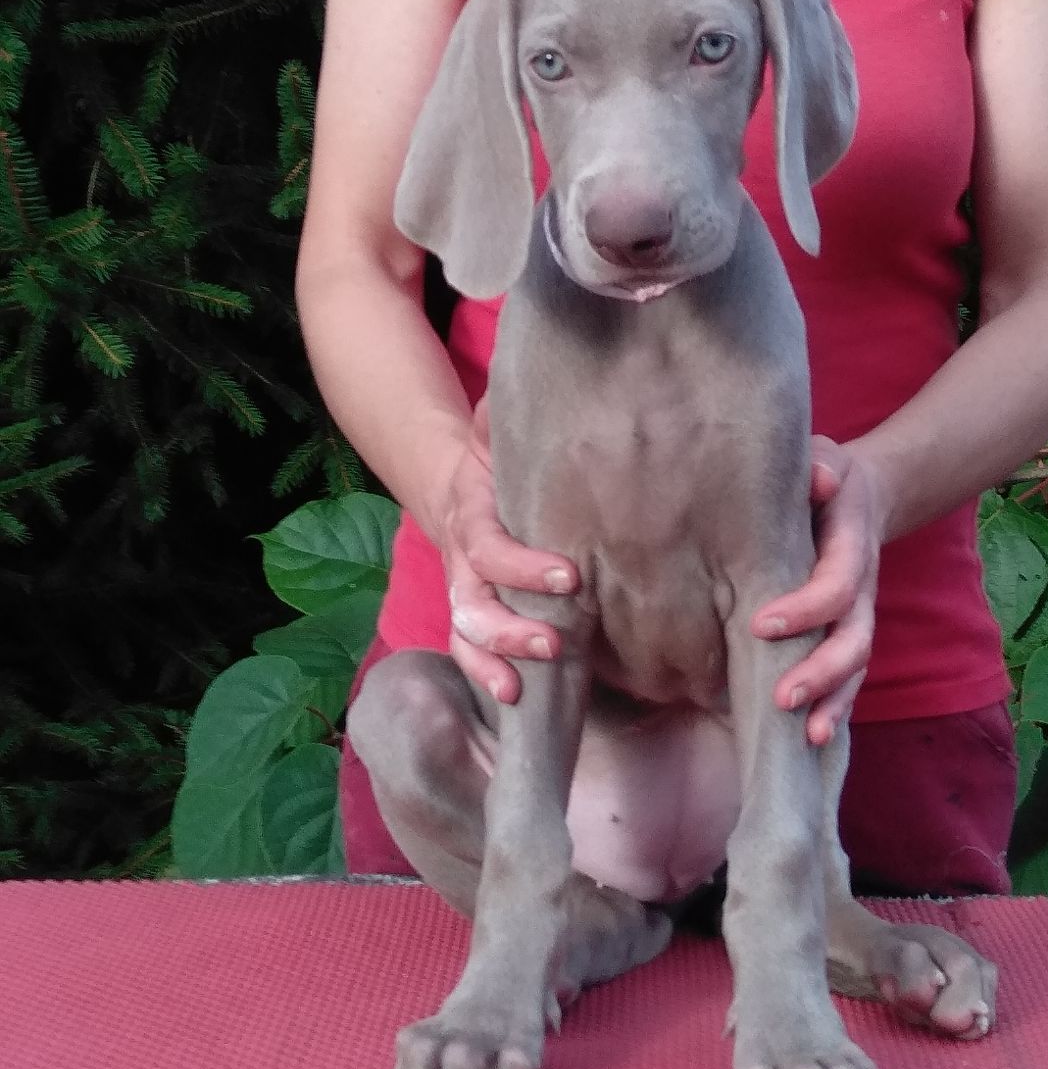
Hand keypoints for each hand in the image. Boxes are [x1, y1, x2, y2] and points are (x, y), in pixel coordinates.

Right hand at [440, 397, 578, 703]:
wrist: (455, 484)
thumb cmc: (493, 459)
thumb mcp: (493, 429)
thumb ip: (501, 416)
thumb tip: (530, 370)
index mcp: (472, 512)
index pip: (488, 546)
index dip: (522, 566)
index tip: (570, 578)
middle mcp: (462, 558)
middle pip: (471, 602)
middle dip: (509, 627)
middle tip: (557, 641)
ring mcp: (463, 590)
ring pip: (466, 633)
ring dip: (495, 659)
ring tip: (526, 684)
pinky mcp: (472, 614)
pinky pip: (469, 650)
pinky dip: (485, 674)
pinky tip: (515, 698)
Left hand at [751, 436, 886, 745]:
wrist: (862, 494)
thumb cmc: (827, 478)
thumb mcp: (825, 458)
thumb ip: (820, 466)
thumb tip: (819, 479)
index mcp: (852, 545)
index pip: (837, 584)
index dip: (805, 608)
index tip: (760, 624)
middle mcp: (862, 588)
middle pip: (853, 639)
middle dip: (821, 671)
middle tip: (781, 696)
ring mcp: (858, 616)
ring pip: (855, 666)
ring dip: (832, 700)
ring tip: (802, 731)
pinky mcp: (847, 633)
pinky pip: (848, 677)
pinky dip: (835, 708)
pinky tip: (810, 739)